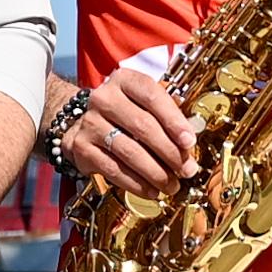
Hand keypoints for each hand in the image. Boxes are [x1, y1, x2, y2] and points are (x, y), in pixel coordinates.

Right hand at [59, 64, 198, 198]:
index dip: (174, 120)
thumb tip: (190, 138)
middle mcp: (104, 98)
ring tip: (172, 185)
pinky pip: (113, 169)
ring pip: (128, 151)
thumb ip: (167, 113)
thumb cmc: (123, 113)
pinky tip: (151, 190)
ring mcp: (90, 123)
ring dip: (155, 172)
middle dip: (169, 152)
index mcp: (124, 81)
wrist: (82, 122)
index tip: (189, 141)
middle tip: (186, 170)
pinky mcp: (81, 148)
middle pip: (142, 126)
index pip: (152, 97)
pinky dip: (136, 183)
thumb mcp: (143, 102)